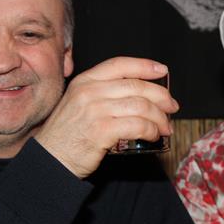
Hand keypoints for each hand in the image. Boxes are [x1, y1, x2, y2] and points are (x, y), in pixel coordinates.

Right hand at [34, 57, 177, 177]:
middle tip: (171, 107)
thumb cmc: (67, 135)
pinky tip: (153, 135)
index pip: (120, 64)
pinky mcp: (102, 131)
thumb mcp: (78, 103)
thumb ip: (103, 94)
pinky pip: (138, 125)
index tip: (162, 71)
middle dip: (161, 97)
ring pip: (141, 106)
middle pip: (137, 86)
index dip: (145, 65)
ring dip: (159, 117)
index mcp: (84, 81)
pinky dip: (151, 130)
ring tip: (165, 127)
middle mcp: (89, 92)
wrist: (51, 159)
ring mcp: (95, 110)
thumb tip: (140, 94)